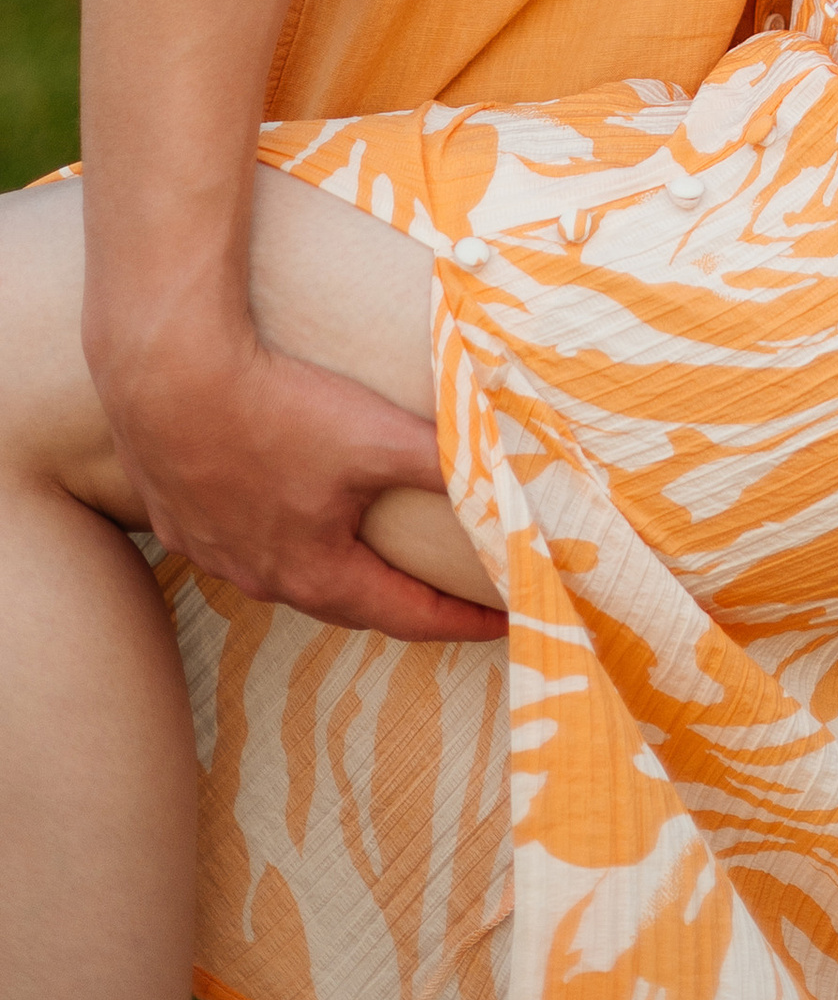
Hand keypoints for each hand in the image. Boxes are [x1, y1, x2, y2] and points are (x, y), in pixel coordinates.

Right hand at [97, 334, 504, 642]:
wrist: (172, 378)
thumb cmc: (278, 409)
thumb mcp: (377, 437)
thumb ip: (444, 462)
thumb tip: (503, 481)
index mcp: (317, 572)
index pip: (407, 614)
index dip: (460, 618)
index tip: (499, 621)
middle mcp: (262, 577)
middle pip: (347, 600)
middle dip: (399, 600)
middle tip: (443, 594)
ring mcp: (215, 552)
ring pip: (288, 571)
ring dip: (334, 568)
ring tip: (366, 553)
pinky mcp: (182, 519)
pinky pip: (240, 540)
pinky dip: (276, 535)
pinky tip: (284, 511)